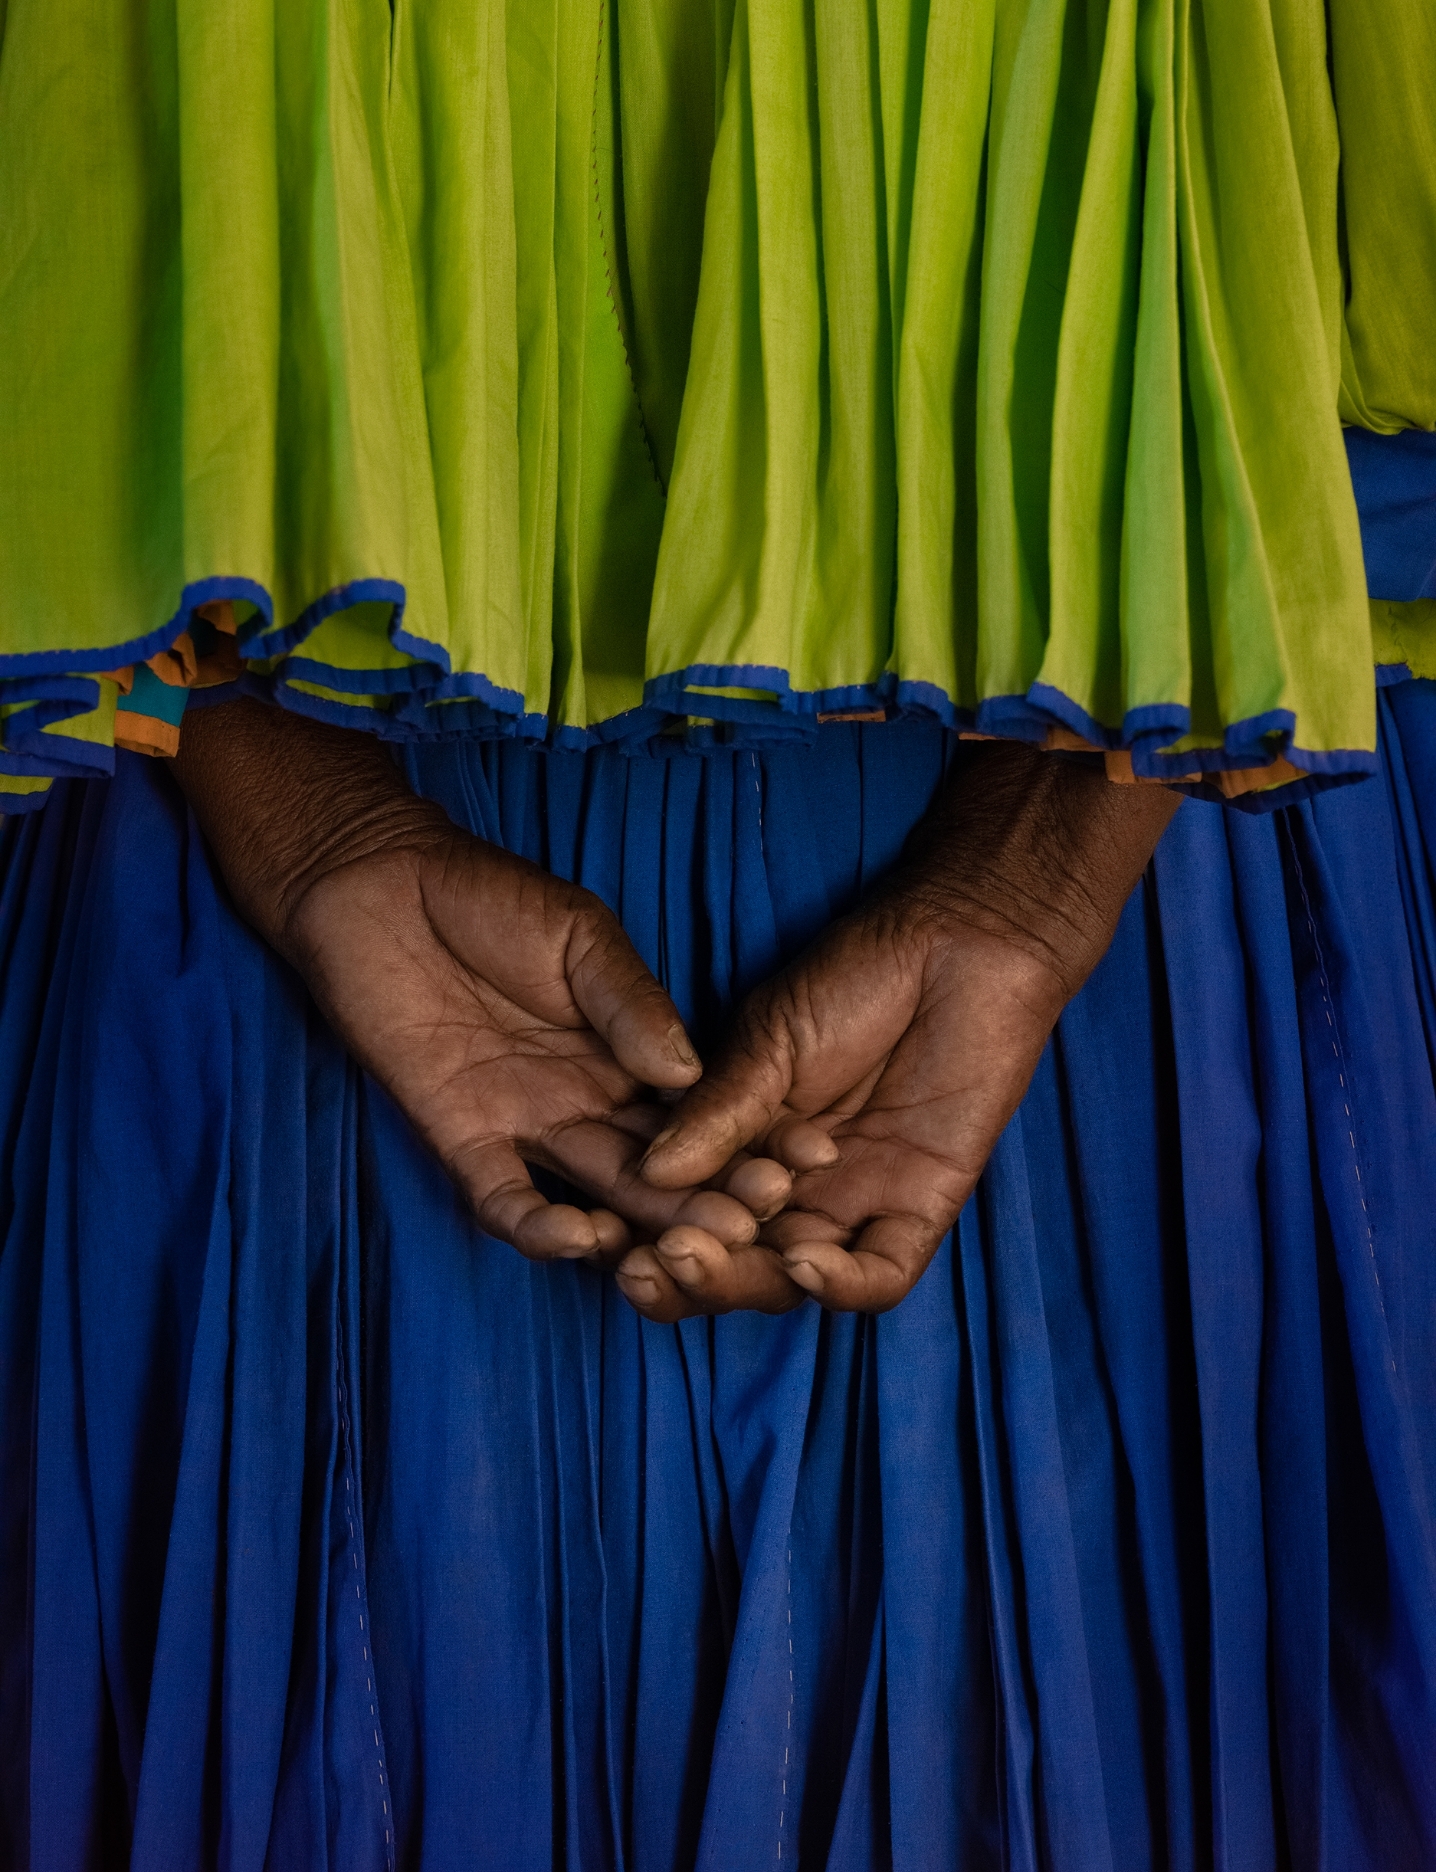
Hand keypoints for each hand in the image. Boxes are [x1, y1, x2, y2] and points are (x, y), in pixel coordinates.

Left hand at [172, 700, 789, 1261]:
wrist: (378, 885)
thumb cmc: (488, 897)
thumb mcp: (580, 936)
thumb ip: (631, 1003)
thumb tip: (693, 1071)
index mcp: (629, 1052)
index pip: (699, 1109)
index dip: (749, 1136)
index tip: (804, 1158)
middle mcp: (586, 1100)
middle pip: (658, 1166)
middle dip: (708, 1198)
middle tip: (753, 1223)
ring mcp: (525, 1125)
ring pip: (596, 1194)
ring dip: (639, 1226)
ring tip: (682, 1247)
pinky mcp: (460, 1138)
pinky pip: (505, 1199)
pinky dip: (541, 1227)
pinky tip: (579, 1239)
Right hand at [621, 744, 1178, 1316]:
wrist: (958, 940)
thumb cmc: (859, 974)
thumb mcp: (768, 1039)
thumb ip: (717, 1109)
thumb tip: (649, 1171)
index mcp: (745, 1152)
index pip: (686, 1215)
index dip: (645, 1237)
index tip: (602, 1236)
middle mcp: (796, 1193)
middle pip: (733, 1264)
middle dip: (686, 1275)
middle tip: (650, 1263)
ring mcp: (856, 1204)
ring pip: (792, 1280)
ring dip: (745, 1281)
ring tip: (698, 1256)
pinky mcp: (921, 1208)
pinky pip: (879, 1277)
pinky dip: (839, 1284)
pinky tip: (802, 1259)